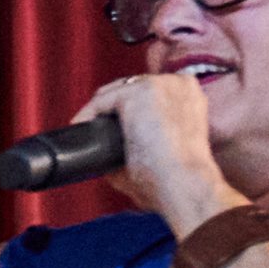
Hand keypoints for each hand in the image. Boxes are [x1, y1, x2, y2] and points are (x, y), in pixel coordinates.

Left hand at [85, 65, 228, 221]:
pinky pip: (103, 99)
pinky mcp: (140, 91)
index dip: (128, 109)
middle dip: (111, 107)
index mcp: (189, 96)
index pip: (151, 93)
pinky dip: (88, 113)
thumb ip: (140, 146)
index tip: (109, 127)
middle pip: (132, 87)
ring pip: (116, 91)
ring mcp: (160, 84)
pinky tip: (79, 127)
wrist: (183, 184)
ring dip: (98, 109)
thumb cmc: (176, 180)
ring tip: (84, 130)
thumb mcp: (162, 154)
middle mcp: (178, 83)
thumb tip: (106, 156)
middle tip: (91, 129)